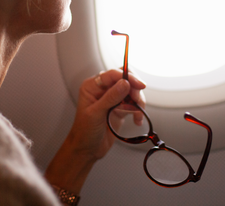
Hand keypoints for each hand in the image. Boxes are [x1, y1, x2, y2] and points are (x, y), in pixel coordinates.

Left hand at [45, 68, 145, 193]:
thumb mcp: (96, 114)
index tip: (139, 85)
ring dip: (137, 101)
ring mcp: (112, 99)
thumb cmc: (85, 132)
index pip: (112, 74)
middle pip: (124, 79)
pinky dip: (138, 111)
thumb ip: (111, 97)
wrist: (87, 150)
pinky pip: (133, 104)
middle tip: (138, 101)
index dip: (127, 77)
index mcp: (92, 86)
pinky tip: (137, 120)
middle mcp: (102, 90)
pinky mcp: (119, 108)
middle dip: (134, 89)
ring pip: (131, 91)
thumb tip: (125, 83)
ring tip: (137, 114)